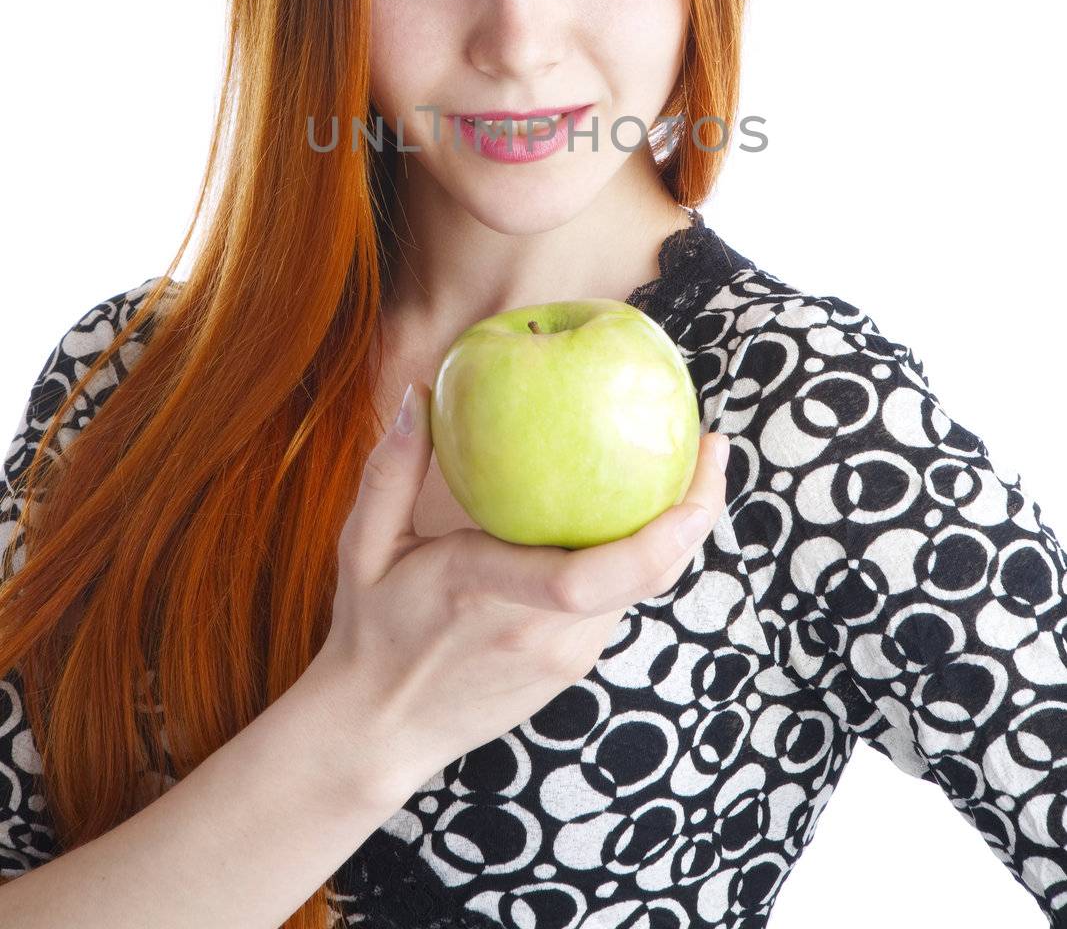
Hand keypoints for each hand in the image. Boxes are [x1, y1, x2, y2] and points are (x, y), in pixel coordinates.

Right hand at [303, 379, 729, 805]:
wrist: (378, 732)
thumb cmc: (369, 628)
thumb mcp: (362, 544)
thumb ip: (391, 468)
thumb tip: (417, 390)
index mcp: (485, 592)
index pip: (586, 576)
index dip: (656, 532)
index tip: (692, 470)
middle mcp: (538, 631)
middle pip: (643, 578)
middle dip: (694, 511)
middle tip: (716, 443)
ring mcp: (563, 656)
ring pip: (640, 589)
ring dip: (675, 530)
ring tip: (692, 458)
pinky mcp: (573, 666)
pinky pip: (621, 601)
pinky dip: (642, 553)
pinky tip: (646, 506)